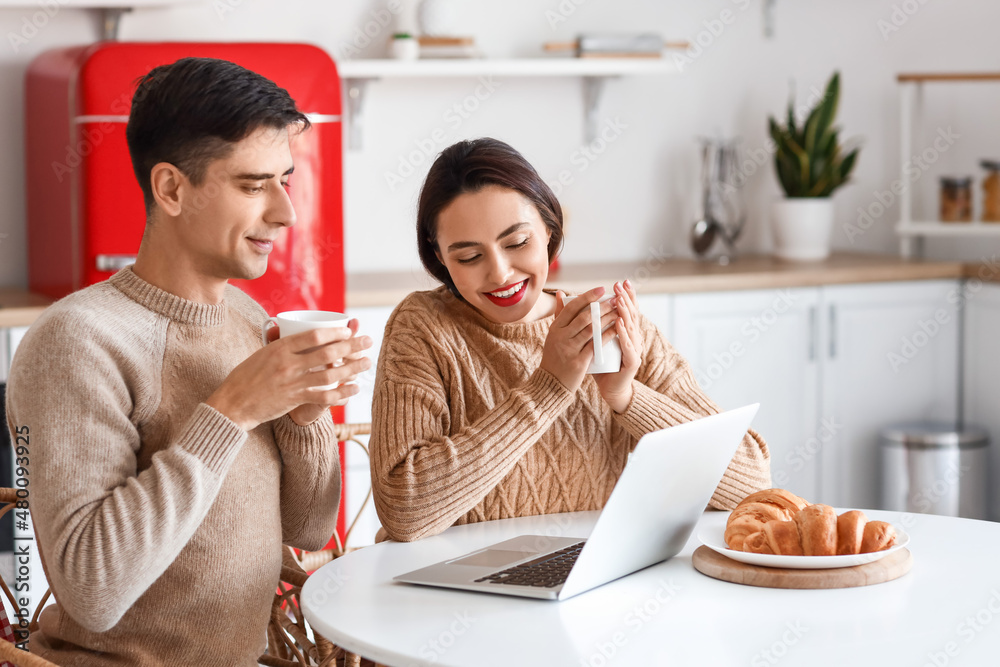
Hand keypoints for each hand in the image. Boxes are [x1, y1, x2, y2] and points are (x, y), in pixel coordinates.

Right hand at [207, 319, 372, 430]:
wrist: (234, 403)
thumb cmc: (246, 376)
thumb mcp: (261, 353)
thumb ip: (279, 343)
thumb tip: (290, 328)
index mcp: (280, 348)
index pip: (314, 336)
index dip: (335, 332)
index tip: (349, 330)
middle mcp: (288, 364)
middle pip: (327, 353)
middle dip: (352, 345)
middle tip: (368, 340)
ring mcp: (292, 382)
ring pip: (330, 374)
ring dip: (352, 368)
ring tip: (367, 362)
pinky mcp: (295, 399)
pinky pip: (324, 396)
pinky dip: (342, 392)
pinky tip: (354, 389)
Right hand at [540, 286, 614, 392]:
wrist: (551, 383)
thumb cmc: (555, 357)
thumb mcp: (553, 335)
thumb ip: (559, 314)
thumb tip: (561, 292)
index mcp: (555, 328)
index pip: (571, 307)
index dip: (587, 296)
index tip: (601, 289)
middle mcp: (561, 337)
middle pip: (584, 317)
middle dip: (602, 306)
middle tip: (615, 300)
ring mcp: (569, 350)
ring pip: (592, 330)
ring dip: (608, 319)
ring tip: (619, 312)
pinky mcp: (578, 362)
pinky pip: (596, 345)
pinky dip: (607, 335)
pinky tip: (617, 329)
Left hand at [594, 280, 643, 412]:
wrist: (609, 388)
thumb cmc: (600, 363)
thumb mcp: (591, 340)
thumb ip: (583, 322)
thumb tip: (567, 300)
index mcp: (626, 331)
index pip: (629, 310)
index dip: (627, 296)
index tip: (622, 282)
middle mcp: (633, 338)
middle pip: (632, 315)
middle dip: (626, 299)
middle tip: (621, 285)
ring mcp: (634, 349)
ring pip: (630, 327)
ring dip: (624, 312)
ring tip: (618, 299)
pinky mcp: (632, 361)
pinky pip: (627, 345)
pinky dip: (622, 333)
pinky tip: (618, 323)